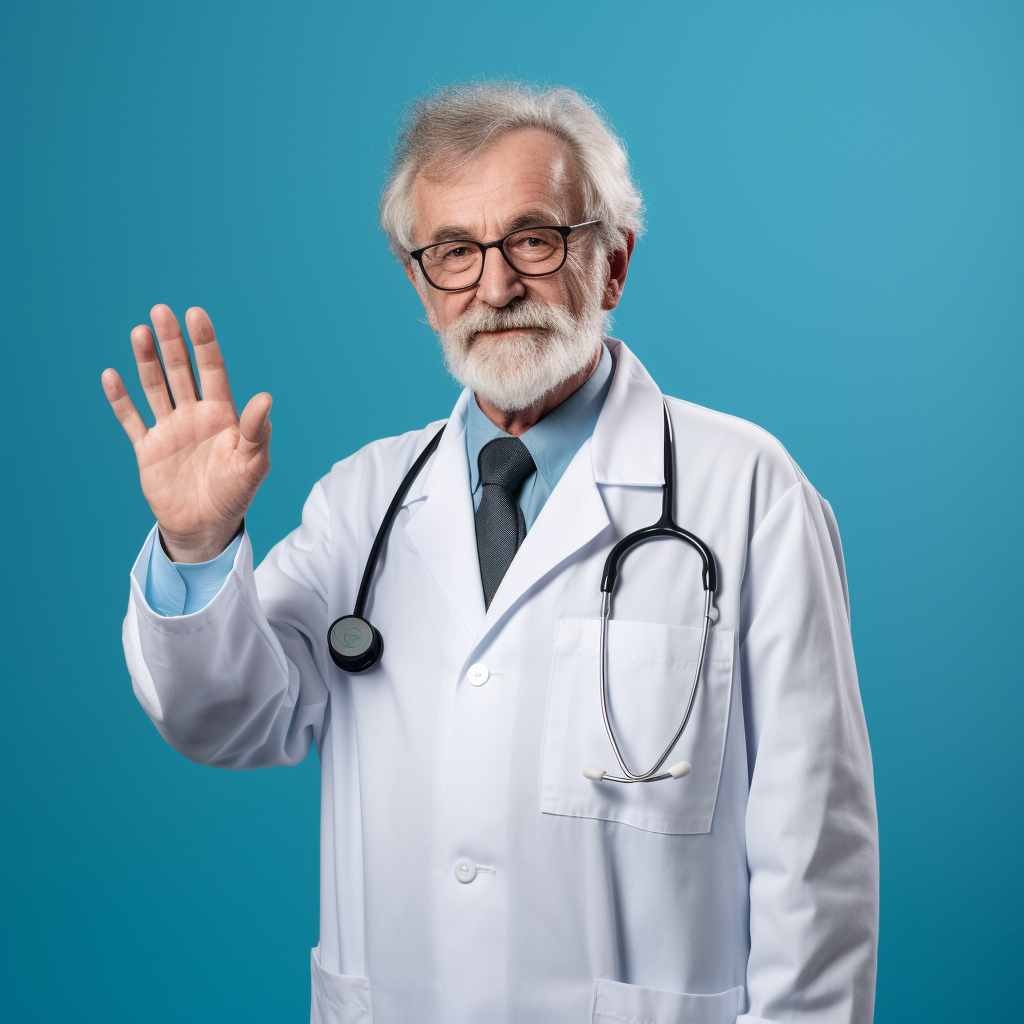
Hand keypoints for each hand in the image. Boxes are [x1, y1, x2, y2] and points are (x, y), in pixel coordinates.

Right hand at [102, 304, 271, 562]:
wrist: (207, 527)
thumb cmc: (236, 494)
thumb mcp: (253, 463)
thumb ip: (256, 430)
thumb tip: (265, 397)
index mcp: (223, 416)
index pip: (213, 371)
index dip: (204, 344)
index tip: (196, 315)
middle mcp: (194, 416)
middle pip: (181, 371)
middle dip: (172, 342)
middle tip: (161, 311)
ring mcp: (170, 430)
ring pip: (156, 388)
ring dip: (147, 362)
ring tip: (139, 332)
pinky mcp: (148, 450)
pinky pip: (132, 420)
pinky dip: (121, 400)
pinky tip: (112, 376)